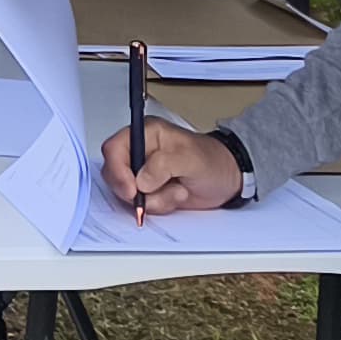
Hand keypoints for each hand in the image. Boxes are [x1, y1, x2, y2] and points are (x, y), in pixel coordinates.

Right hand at [97, 116, 242, 221]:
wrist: (227, 179)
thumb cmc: (212, 161)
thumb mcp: (190, 158)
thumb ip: (163, 165)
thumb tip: (141, 180)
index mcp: (146, 133)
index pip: (114, 148)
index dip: (117, 170)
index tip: (131, 189)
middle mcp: (141, 152)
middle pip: (114, 173)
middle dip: (134, 190)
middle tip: (153, 194)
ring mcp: (143, 173)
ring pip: (127, 193)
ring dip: (154, 199)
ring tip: (177, 190)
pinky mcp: (149, 191)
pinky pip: (142, 205)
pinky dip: (159, 206)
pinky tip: (176, 195)